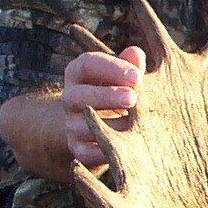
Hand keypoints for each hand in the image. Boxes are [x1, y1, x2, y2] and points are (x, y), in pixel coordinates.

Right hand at [60, 46, 144, 171]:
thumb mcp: (127, 77)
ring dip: (107, 126)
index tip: (138, 76)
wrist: (108, 125)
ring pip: (81, 126)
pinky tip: (125, 148)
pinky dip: (104, 151)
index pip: (88, 64)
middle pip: (79, 95)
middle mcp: (70, 97)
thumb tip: (136, 54)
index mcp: (79, 73)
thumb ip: (132, 66)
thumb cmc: (123, 92)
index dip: (112, 68)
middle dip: (106, 96)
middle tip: (133, 99)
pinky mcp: (77, 150)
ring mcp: (71, 124)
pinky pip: (86, 153)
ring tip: (133, 126)